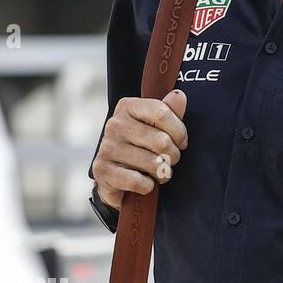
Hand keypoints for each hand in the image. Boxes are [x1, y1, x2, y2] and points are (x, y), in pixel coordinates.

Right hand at [91, 90, 188, 208]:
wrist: (118, 177)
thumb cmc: (144, 147)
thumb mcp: (159, 126)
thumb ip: (170, 111)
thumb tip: (178, 96)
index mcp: (128, 107)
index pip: (162, 113)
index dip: (179, 131)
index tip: (181, 141)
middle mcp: (114, 125)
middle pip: (161, 141)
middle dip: (173, 155)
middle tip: (169, 160)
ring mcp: (106, 148)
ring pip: (153, 163)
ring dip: (162, 173)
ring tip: (157, 171)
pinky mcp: (102, 171)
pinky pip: (139, 182)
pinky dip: (148, 186)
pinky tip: (144, 182)